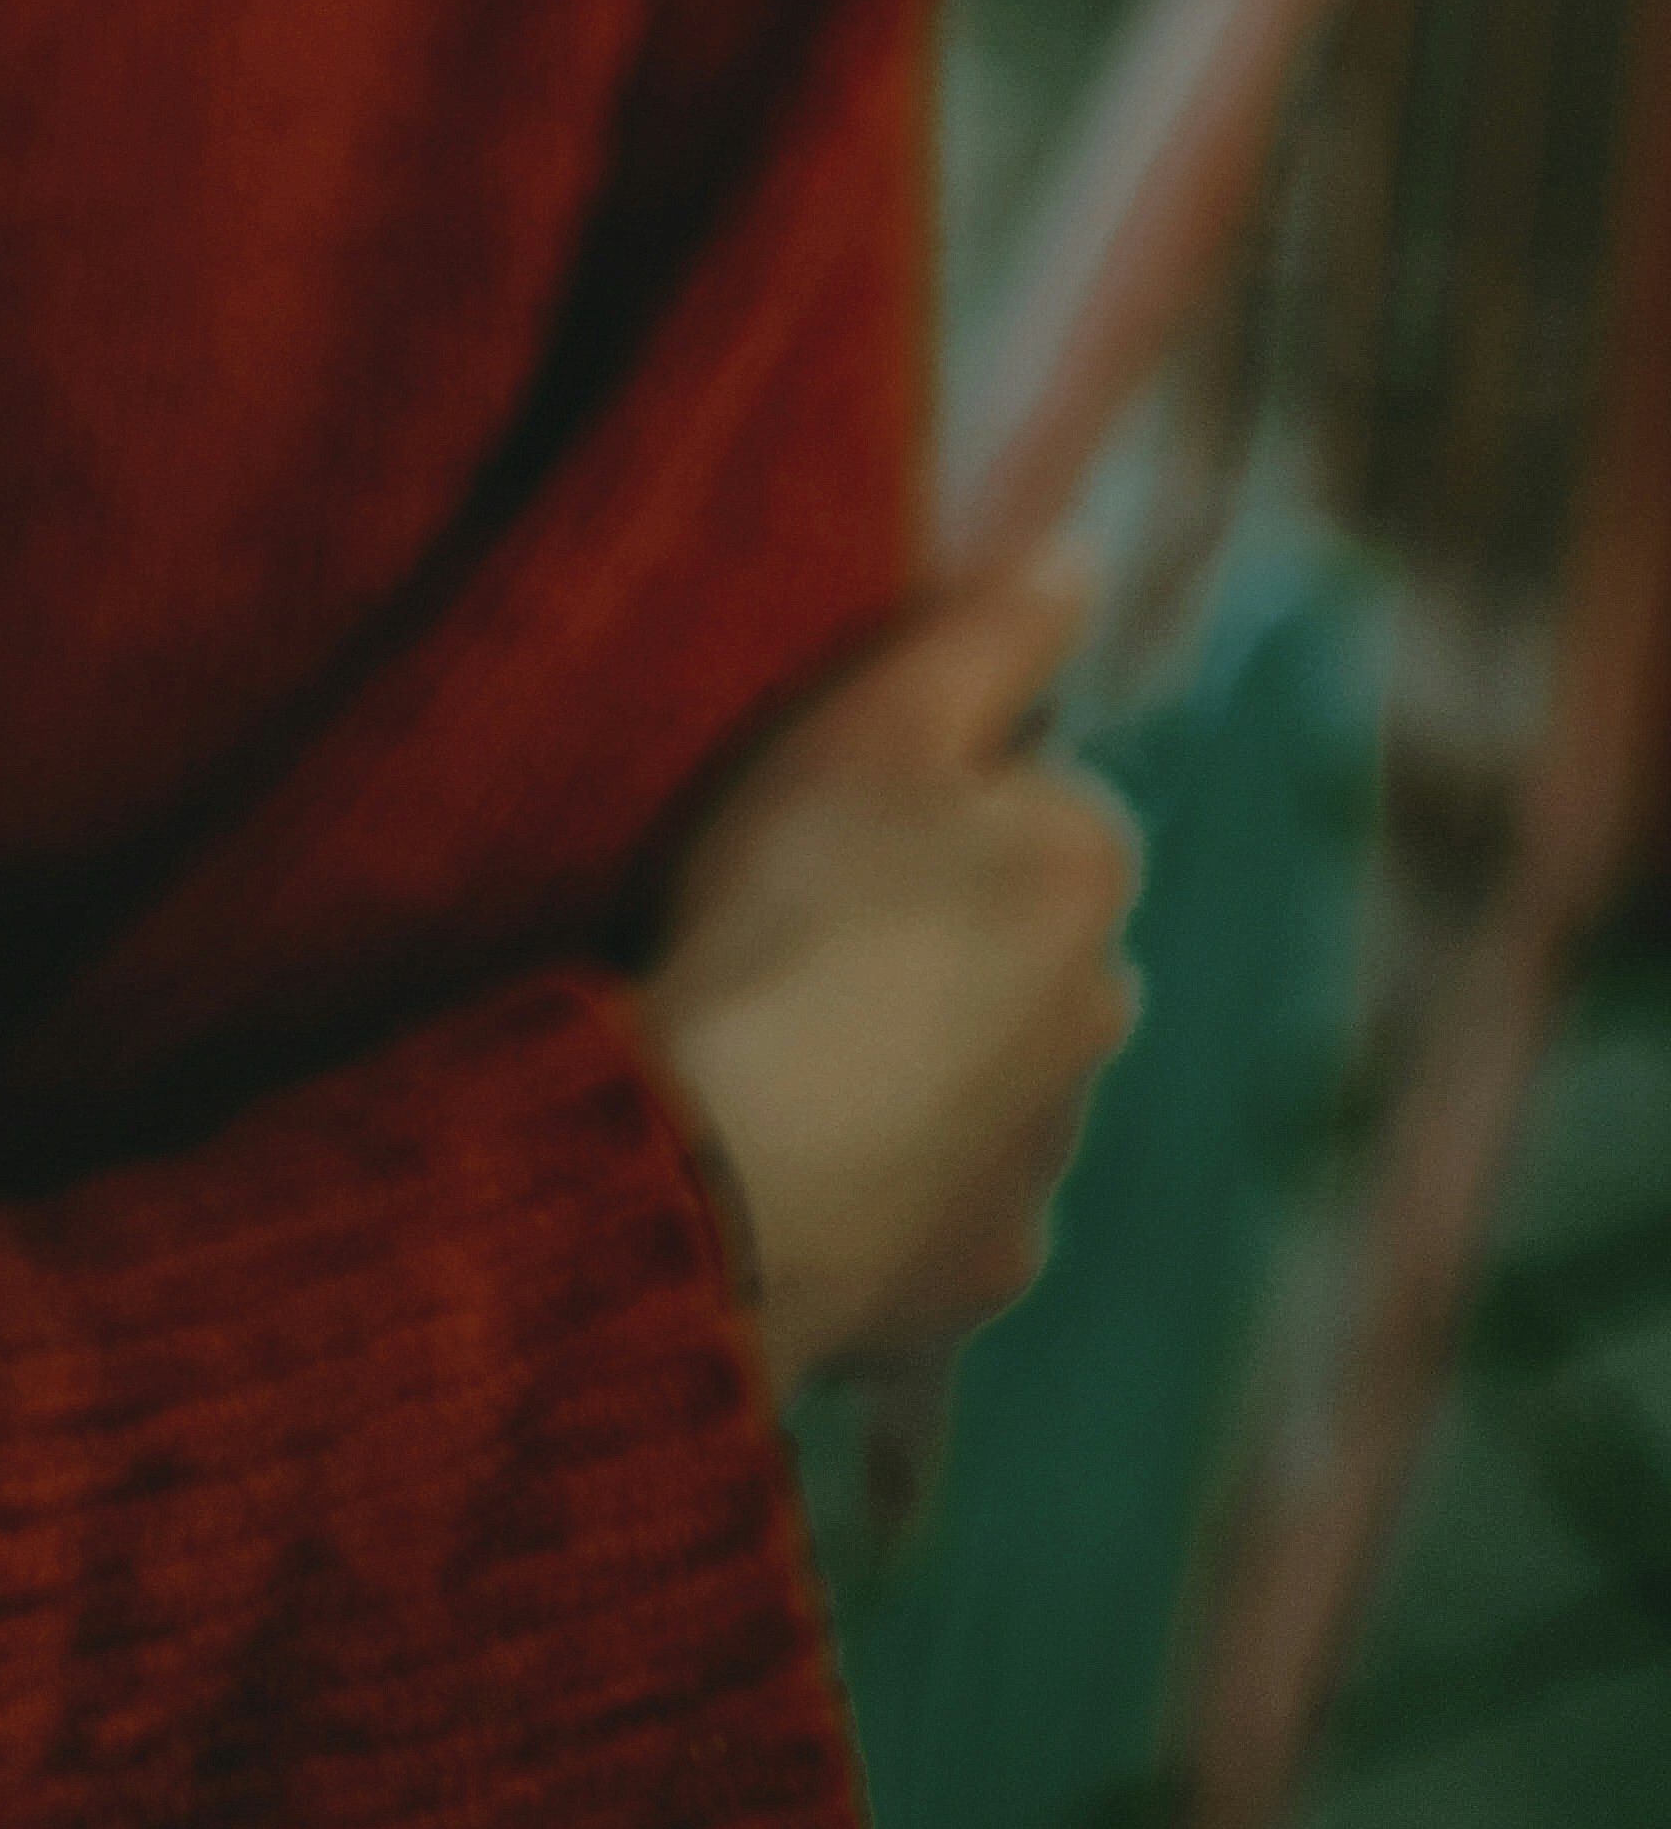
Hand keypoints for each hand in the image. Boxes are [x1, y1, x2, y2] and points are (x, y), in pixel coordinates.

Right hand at [629, 551, 1142, 1402]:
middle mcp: (1102, 1018)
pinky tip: (795, 1145)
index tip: (832, 814)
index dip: (934, 792)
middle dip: (945, 927)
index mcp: (1087, 870)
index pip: (1041, 795)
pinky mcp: (982, 1271)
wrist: (726, 1162)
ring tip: (784, 1038)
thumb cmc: (790, 908)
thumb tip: (1084, 557)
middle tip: (800, 919)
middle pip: (1025, 939)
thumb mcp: (873, 720)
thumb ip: (991, 630)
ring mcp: (1045, 1159)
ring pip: (989, 1071)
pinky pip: (940, 1198)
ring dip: (919, 1052)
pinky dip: (888, 1174)